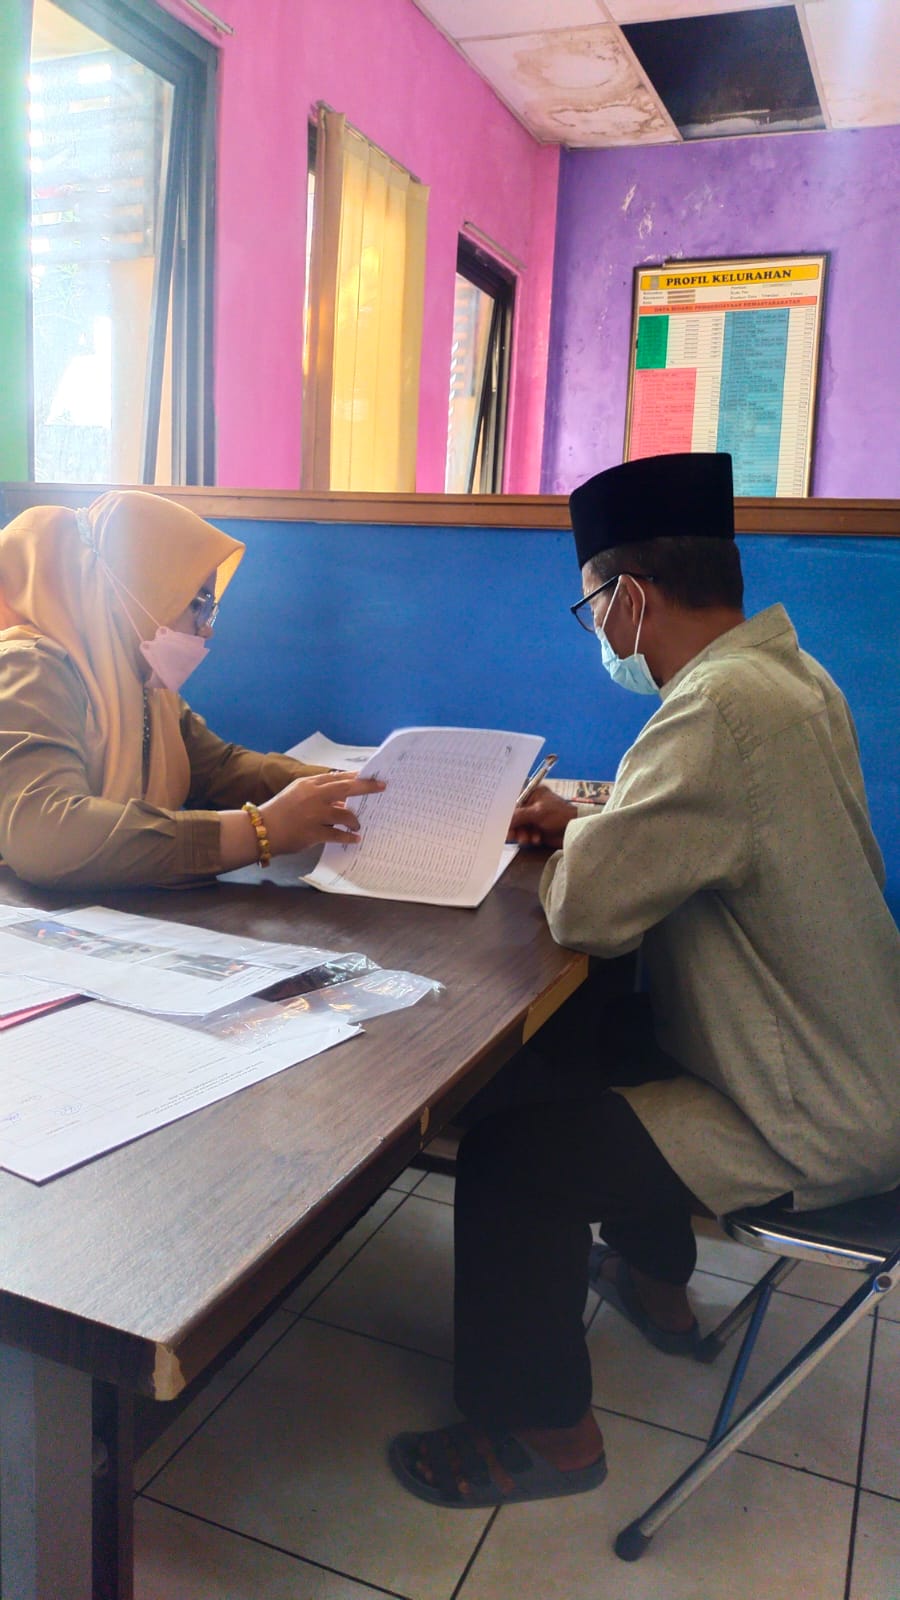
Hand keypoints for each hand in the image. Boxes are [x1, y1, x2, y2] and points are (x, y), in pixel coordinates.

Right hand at [260, 771, 384, 855]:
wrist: (262, 829)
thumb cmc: (280, 811)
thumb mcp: (297, 794)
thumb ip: (318, 793)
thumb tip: (342, 799)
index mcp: (309, 784)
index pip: (337, 777)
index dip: (356, 776)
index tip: (370, 775)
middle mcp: (313, 796)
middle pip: (346, 788)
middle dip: (366, 787)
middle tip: (382, 787)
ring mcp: (314, 814)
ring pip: (345, 814)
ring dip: (355, 820)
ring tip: (358, 825)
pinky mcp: (313, 832)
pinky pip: (338, 834)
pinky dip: (349, 837)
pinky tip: (355, 839)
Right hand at [507, 784, 576, 849]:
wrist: (575, 830)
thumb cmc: (560, 814)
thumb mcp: (537, 812)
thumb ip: (519, 816)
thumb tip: (504, 821)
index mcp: (533, 794)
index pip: (514, 801)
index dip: (507, 811)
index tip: (501, 821)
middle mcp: (532, 805)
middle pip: (516, 816)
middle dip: (515, 827)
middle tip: (511, 836)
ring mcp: (535, 817)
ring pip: (521, 827)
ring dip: (523, 834)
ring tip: (528, 838)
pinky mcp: (538, 829)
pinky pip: (527, 834)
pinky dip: (530, 837)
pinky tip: (537, 839)